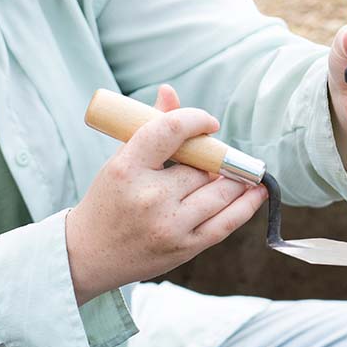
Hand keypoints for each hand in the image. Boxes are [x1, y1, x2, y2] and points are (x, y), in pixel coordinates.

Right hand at [65, 85, 267, 304]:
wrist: (89, 254)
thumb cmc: (108, 200)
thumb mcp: (120, 161)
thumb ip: (150, 128)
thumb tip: (170, 92)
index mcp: (127, 168)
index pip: (169, 130)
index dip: (195, 119)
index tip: (207, 122)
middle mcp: (149, 197)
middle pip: (201, 165)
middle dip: (213, 158)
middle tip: (216, 156)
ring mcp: (169, 225)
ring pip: (220, 191)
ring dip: (235, 178)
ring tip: (240, 171)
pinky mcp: (185, 248)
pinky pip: (227, 222)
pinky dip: (247, 204)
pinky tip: (257, 191)